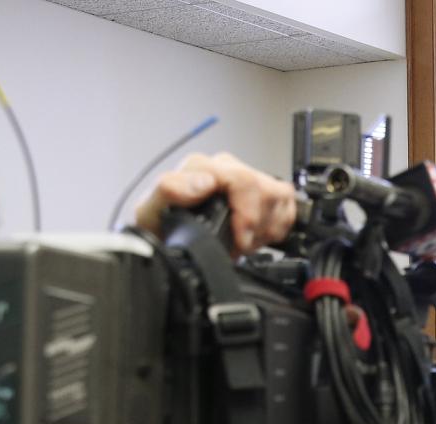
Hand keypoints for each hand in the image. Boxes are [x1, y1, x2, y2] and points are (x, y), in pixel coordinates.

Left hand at [136, 152, 296, 255]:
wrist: (163, 242)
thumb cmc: (157, 228)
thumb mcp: (149, 213)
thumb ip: (170, 190)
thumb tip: (204, 181)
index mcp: (202, 167)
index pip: (244, 179)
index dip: (249, 213)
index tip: (241, 238)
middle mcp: (225, 170)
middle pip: (267, 189)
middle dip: (257, 224)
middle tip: (240, 244)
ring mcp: (243, 182)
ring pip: (280, 195)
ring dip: (269, 225)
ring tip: (246, 240)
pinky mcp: (257, 195)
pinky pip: (286, 203)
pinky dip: (278, 224)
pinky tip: (257, 235)